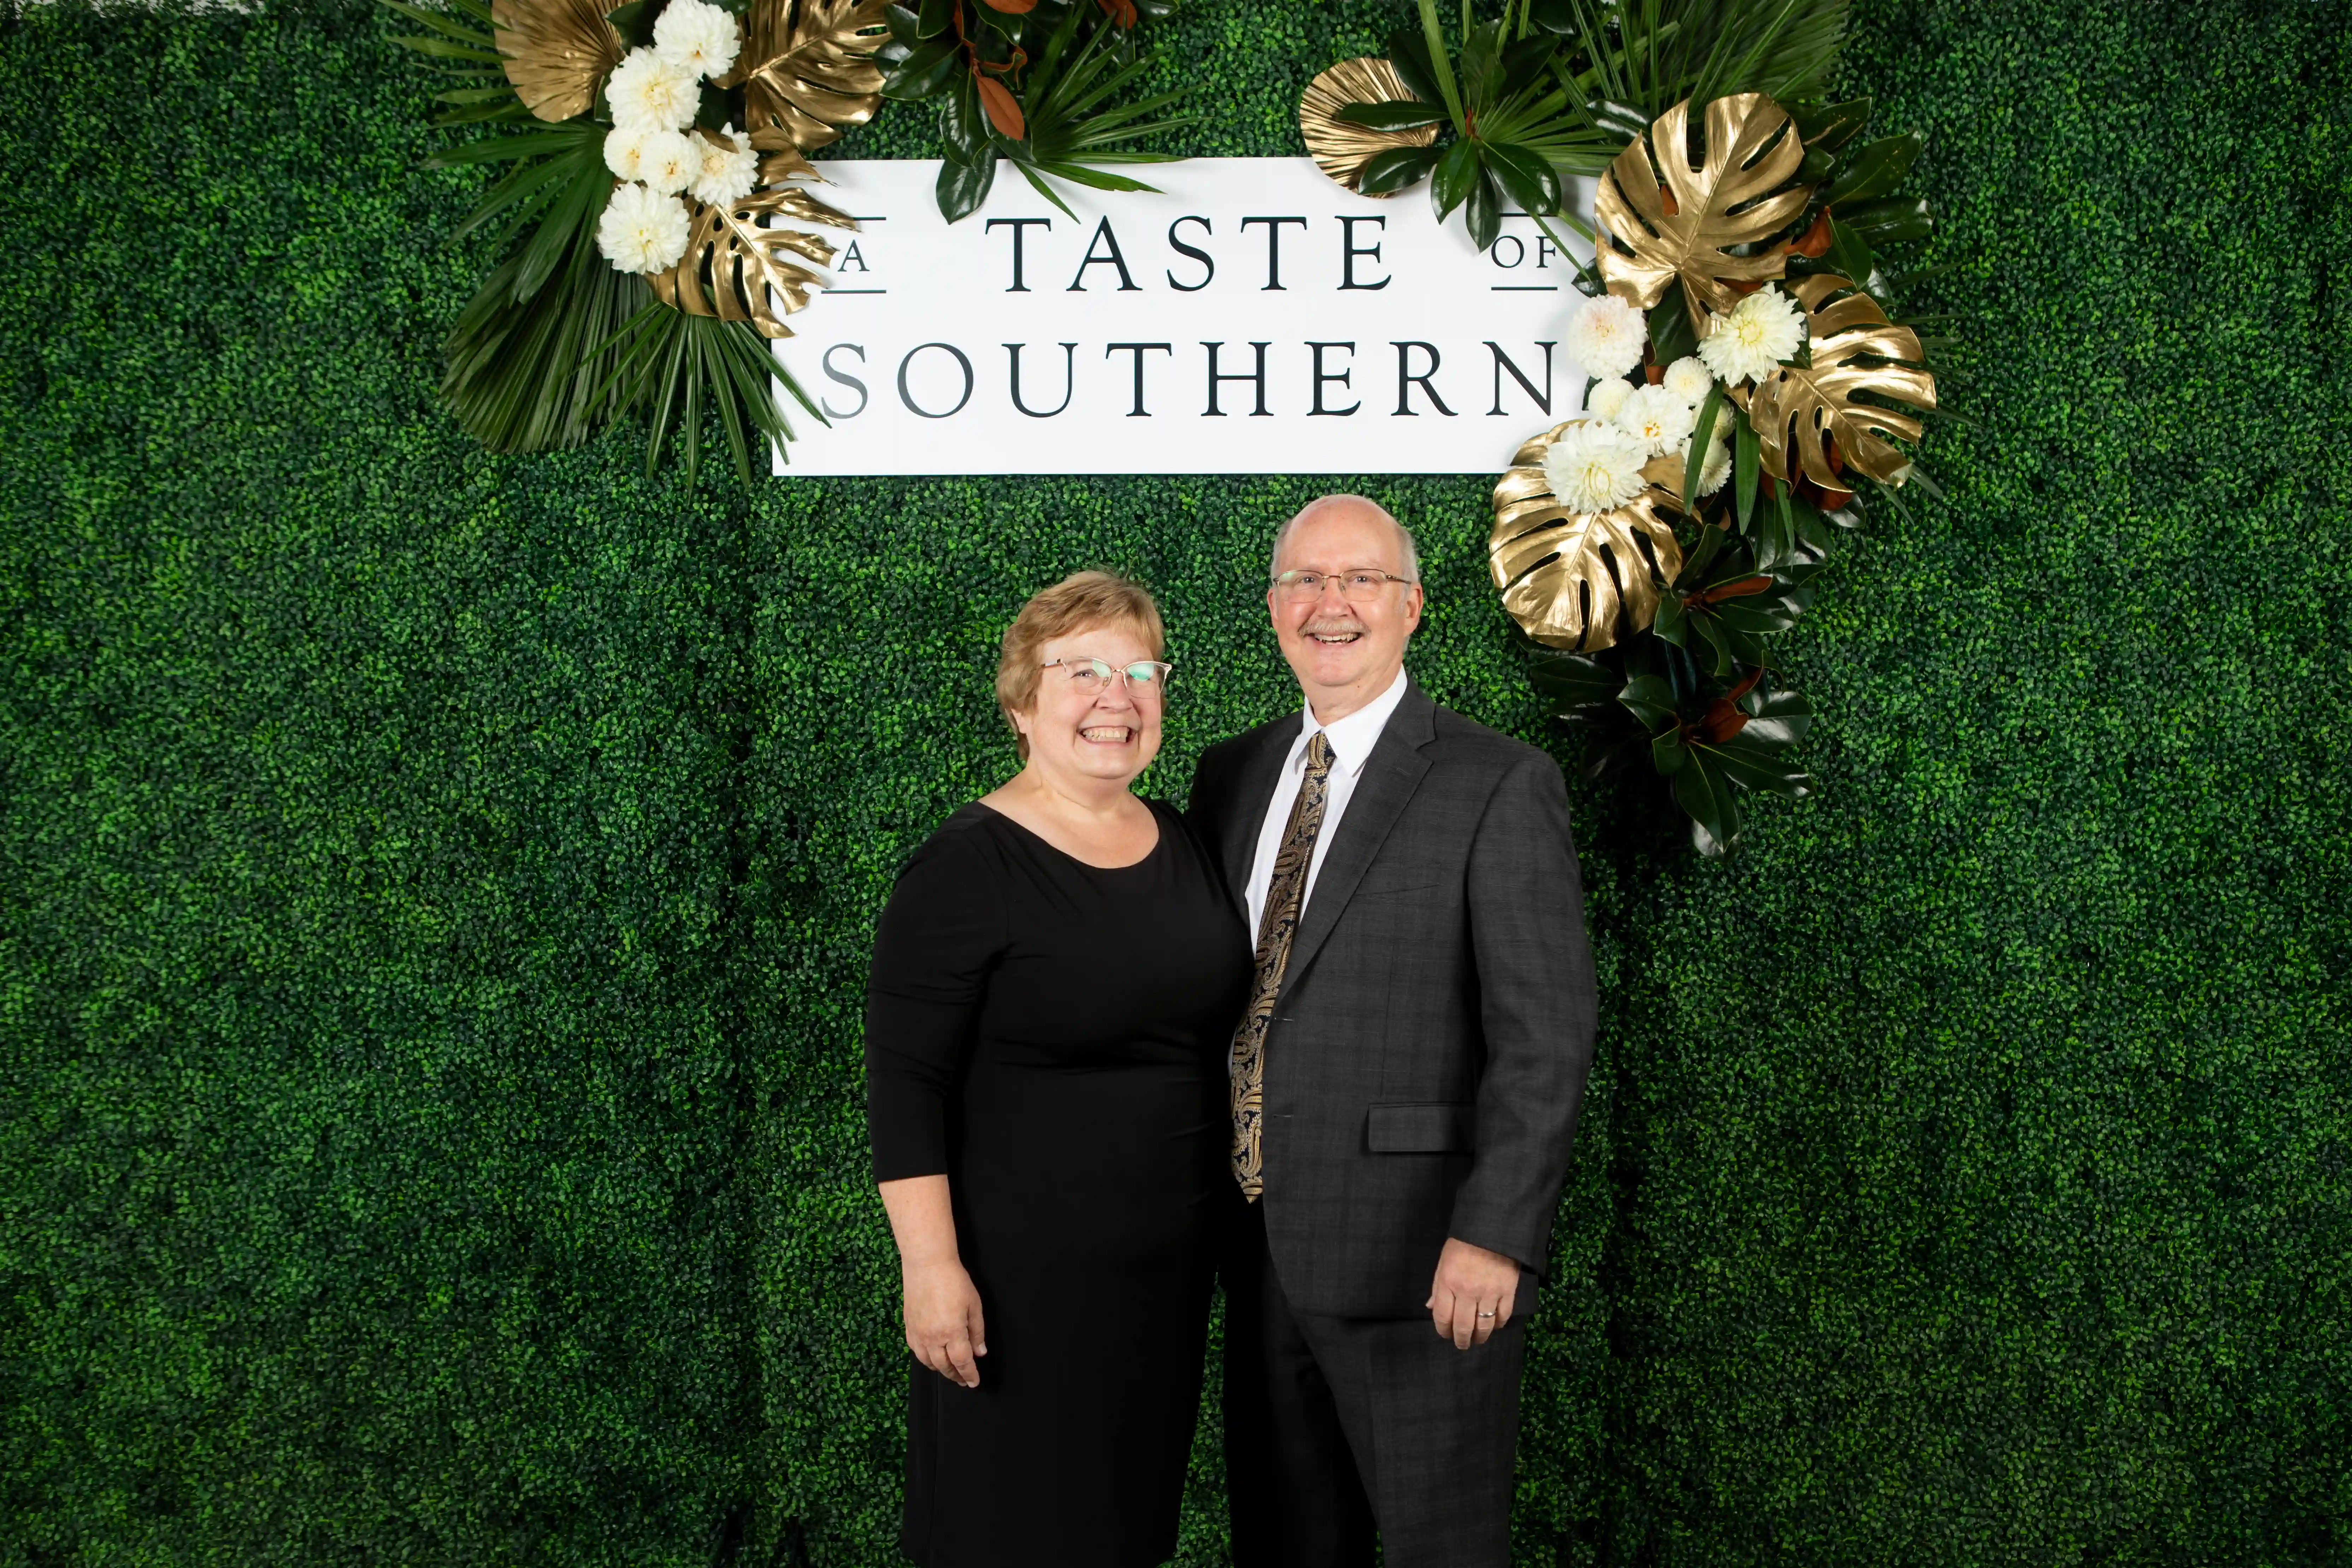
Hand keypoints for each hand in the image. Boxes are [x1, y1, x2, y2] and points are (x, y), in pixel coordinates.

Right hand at [902, 1257, 987, 1386]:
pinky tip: (931, 1357)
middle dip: (955, 1375)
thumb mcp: (973, 1305)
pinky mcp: (908, 1326)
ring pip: (928, 1362)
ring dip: (940, 1369)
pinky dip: (925, 1358)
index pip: (962, 1362)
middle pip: (944, 1366)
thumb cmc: (953, 1280)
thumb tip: (979, 1352)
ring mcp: (918, 1333)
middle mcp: (932, 1338)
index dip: (969, 1375)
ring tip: (949, 1371)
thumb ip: (977, 1331)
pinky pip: (916, 1350)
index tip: (974, 1382)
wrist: (927, 1263)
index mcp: (952, 1333)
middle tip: (963, 1379)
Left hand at [1425, 1237, 1519, 1348]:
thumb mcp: (1443, 1261)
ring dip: (1480, 1337)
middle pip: (1463, 1326)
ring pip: (1484, 1326)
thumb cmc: (1463, 1244)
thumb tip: (1431, 1307)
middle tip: (1462, 1344)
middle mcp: (1467, 1291)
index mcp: (1448, 1283)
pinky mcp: (1508, 1291)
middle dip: (1461, 1340)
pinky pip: (1503, 1316)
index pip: (1442, 1316)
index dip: (1443, 1330)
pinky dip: (1498, 1324)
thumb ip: (1437, 1286)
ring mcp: (1489, 1292)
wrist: (1491, 1229)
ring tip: (1478, 1340)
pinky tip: (1494, 1326)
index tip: (1445, 1335)